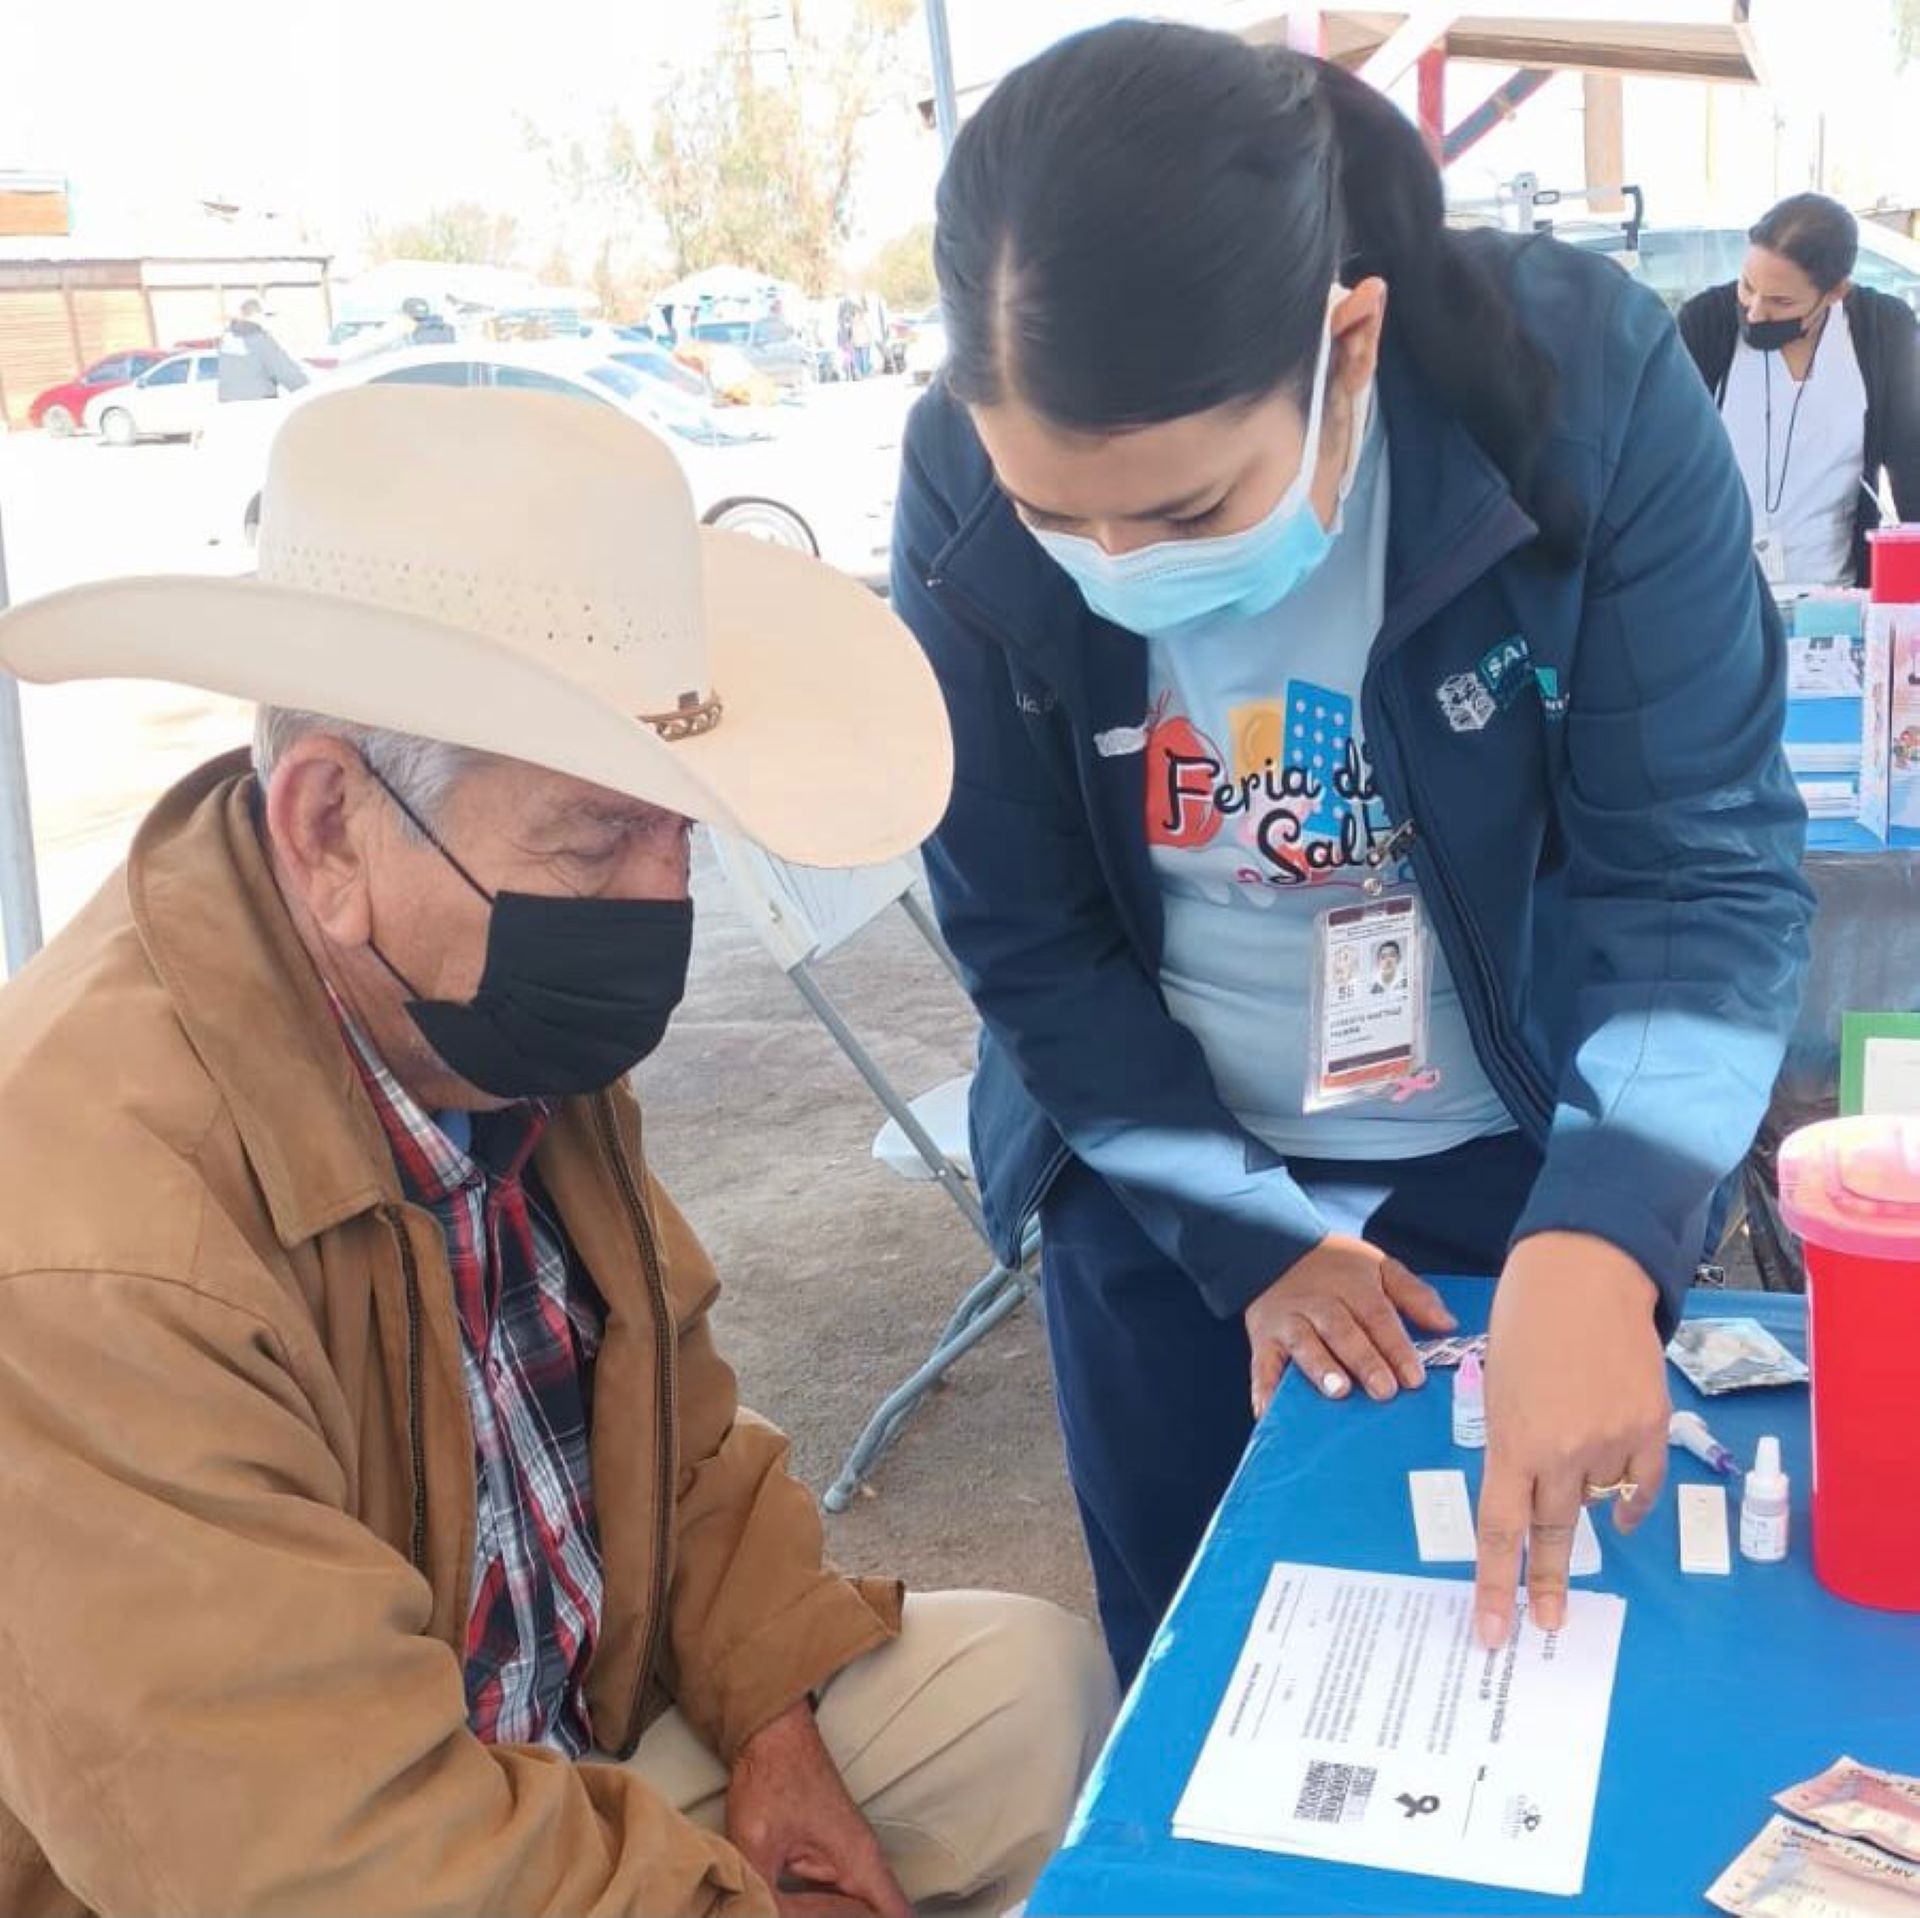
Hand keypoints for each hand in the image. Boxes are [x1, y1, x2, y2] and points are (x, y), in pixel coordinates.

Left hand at [727, 1701, 908, 1917]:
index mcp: (859, 1863)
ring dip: (841, 1916)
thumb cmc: (772, 1776)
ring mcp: (849, 1858)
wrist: (770, 1731)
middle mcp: (863, 1862)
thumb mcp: (760, 1846)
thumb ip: (766, 1899)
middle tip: (805, 1914)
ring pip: (859, 1909)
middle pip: (878, 1915)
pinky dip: (829, 1912)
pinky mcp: (830, 1854)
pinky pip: (843, 1898)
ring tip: (801, 1909)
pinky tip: (803, 1911)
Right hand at [1245, 1235, 1456, 1419]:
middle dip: (1364, 1360)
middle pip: (1343, 1331)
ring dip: (1320, 1367)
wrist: (1277, 1246)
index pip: (1377, 1317)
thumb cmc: (1336, 1267)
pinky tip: (1269, 1410)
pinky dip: (1263, 1388)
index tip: (1415, 1378)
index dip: (1396, 1347)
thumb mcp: (1379, 1267)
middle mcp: (1319, 1303)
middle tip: (1384, 1389)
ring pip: (1304, 1343)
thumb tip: (1447, 1324)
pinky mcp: (1263, 1338)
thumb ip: (1414, 1295)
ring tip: (1338, 1390)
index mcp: (1352, 1286)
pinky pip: (1262, 1363)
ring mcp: (1289, 1320)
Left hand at [1475, 1233, 1670, 1647]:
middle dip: (1545, 1583)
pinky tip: (1618, 1510)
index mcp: (1511, 1440)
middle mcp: (1562, 1451)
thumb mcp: (1498, 1388)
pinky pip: (1639, 1486)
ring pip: (1595, 1500)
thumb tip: (1531, 1489)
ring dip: (1581, 1496)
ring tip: (1572, 1452)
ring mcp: (1612, 1442)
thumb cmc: (1524, 1322)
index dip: (1495, 1584)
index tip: (1493, 1631)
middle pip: (1552, 1533)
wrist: (1584, 1273)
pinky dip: (1628, 1500)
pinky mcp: (1651, 1428)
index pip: (1500, 1529)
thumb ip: (1512, 1443)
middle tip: (1545, 1625)